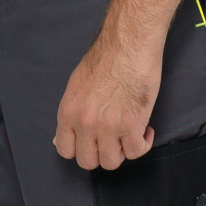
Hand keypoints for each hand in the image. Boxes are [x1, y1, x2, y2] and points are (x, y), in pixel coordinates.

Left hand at [54, 29, 162, 168]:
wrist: (129, 44)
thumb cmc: (106, 59)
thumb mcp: (76, 86)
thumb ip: (71, 115)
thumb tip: (60, 140)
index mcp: (68, 112)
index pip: (65, 150)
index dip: (81, 149)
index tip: (92, 142)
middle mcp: (84, 123)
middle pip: (88, 161)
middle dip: (102, 154)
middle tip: (113, 140)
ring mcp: (108, 127)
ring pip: (112, 162)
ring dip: (122, 151)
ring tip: (130, 135)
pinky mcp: (132, 125)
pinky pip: (136, 152)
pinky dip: (143, 144)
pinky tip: (145, 130)